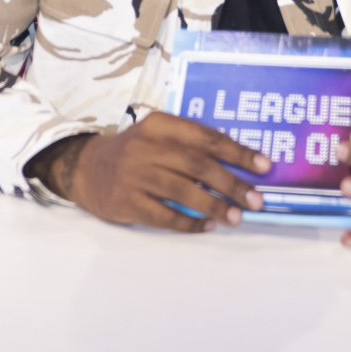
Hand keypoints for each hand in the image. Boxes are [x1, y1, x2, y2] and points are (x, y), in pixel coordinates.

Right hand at [32, 115, 268, 231]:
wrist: (86, 167)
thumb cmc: (134, 151)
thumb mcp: (157, 134)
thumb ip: (190, 144)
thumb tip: (239, 167)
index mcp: (160, 125)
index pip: (206, 137)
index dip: (238, 152)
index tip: (264, 166)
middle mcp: (147, 147)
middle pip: (198, 165)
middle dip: (232, 184)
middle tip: (256, 200)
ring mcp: (135, 175)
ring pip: (183, 191)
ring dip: (214, 206)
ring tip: (236, 217)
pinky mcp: (126, 201)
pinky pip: (164, 215)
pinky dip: (188, 223)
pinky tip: (206, 227)